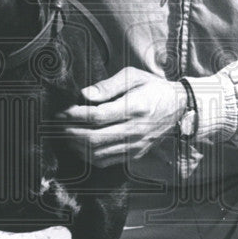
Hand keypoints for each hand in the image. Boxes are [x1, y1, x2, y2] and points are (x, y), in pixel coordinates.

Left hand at [58, 67, 187, 167]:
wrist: (180, 109)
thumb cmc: (154, 89)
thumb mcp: (134, 76)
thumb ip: (108, 85)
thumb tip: (85, 94)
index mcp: (134, 107)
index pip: (97, 116)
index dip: (74, 115)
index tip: (61, 111)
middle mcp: (134, 130)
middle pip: (93, 138)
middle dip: (70, 132)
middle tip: (57, 125)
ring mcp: (134, 145)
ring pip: (97, 153)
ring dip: (76, 146)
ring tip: (65, 135)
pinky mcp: (134, 155)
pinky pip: (106, 161)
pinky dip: (88, 156)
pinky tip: (79, 147)